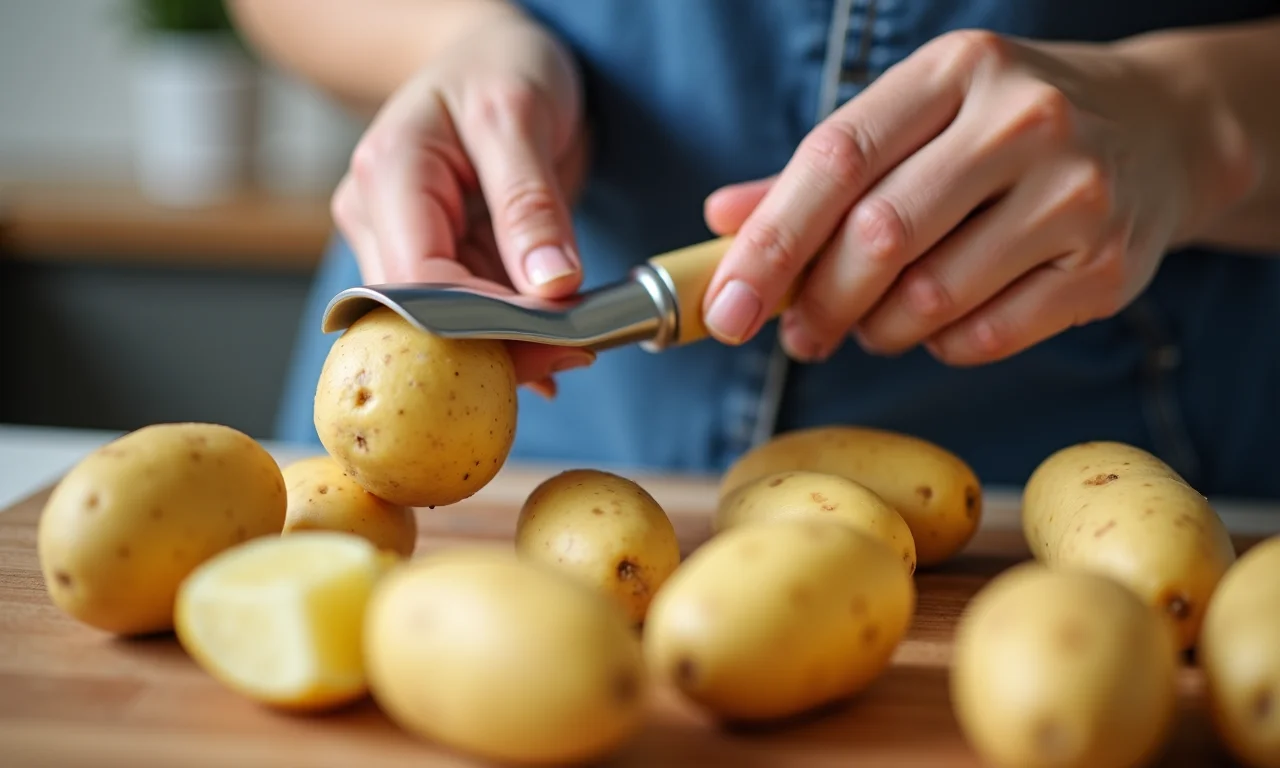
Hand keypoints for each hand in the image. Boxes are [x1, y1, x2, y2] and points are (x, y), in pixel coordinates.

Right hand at [332, 14, 593, 395]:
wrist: (488, 53)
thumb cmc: (498, 64)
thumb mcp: (520, 114)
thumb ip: (531, 201)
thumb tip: (550, 286)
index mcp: (388, 174)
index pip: (420, 281)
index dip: (482, 323)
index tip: (558, 338)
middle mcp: (377, 216)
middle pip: (423, 316)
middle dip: (497, 343)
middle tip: (577, 354)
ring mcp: (401, 240)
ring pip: (445, 324)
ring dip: (507, 344)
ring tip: (576, 348)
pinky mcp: (434, 255)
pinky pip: (468, 310)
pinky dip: (511, 332)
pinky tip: (553, 349)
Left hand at [702, 29, 1245, 365]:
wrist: (1160, 130)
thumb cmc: (1006, 128)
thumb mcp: (920, 117)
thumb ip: (821, 171)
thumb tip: (723, 218)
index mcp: (954, 71)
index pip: (836, 158)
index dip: (769, 243)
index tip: (724, 307)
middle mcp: (1021, 120)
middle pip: (879, 236)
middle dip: (816, 303)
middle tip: (796, 335)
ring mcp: (1074, 194)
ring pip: (928, 298)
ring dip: (877, 329)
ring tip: (874, 320)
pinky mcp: (1105, 268)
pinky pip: (983, 338)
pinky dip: (940, 345)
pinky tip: (939, 323)